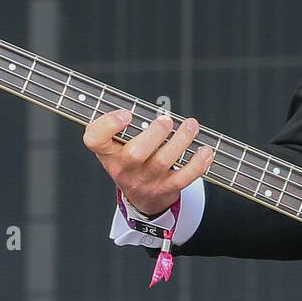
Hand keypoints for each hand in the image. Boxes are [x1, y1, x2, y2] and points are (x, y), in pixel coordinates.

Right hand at [83, 110, 213, 217]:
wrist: (141, 196)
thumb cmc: (130, 159)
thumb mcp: (117, 144)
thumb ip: (126, 124)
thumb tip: (150, 104)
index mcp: (107, 152)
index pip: (95, 140)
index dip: (109, 125)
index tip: (127, 114)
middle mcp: (122, 168)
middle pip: (135, 154)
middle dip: (154, 134)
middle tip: (167, 120)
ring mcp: (144, 181)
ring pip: (162, 162)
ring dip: (181, 141)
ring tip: (191, 126)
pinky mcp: (164, 189)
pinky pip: (183, 178)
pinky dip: (197, 164)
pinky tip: (206, 151)